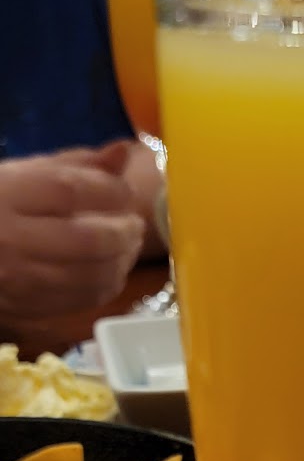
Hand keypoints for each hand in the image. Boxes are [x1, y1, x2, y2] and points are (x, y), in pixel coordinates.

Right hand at [0, 143, 144, 342]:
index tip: (125, 192)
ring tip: (127, 245)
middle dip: (123, 231)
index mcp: (7, 195)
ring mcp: (20, 280)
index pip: (69, 191)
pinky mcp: (28, 308)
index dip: (109, 190)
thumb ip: (74, 164)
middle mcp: (12, 240)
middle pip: (87, 240)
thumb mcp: (22, 173)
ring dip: (122, 261)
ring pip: (90, 276)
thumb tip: (123, 152)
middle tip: (134, 223)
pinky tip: (111, 269)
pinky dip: (107, 285)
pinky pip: (82, 300)